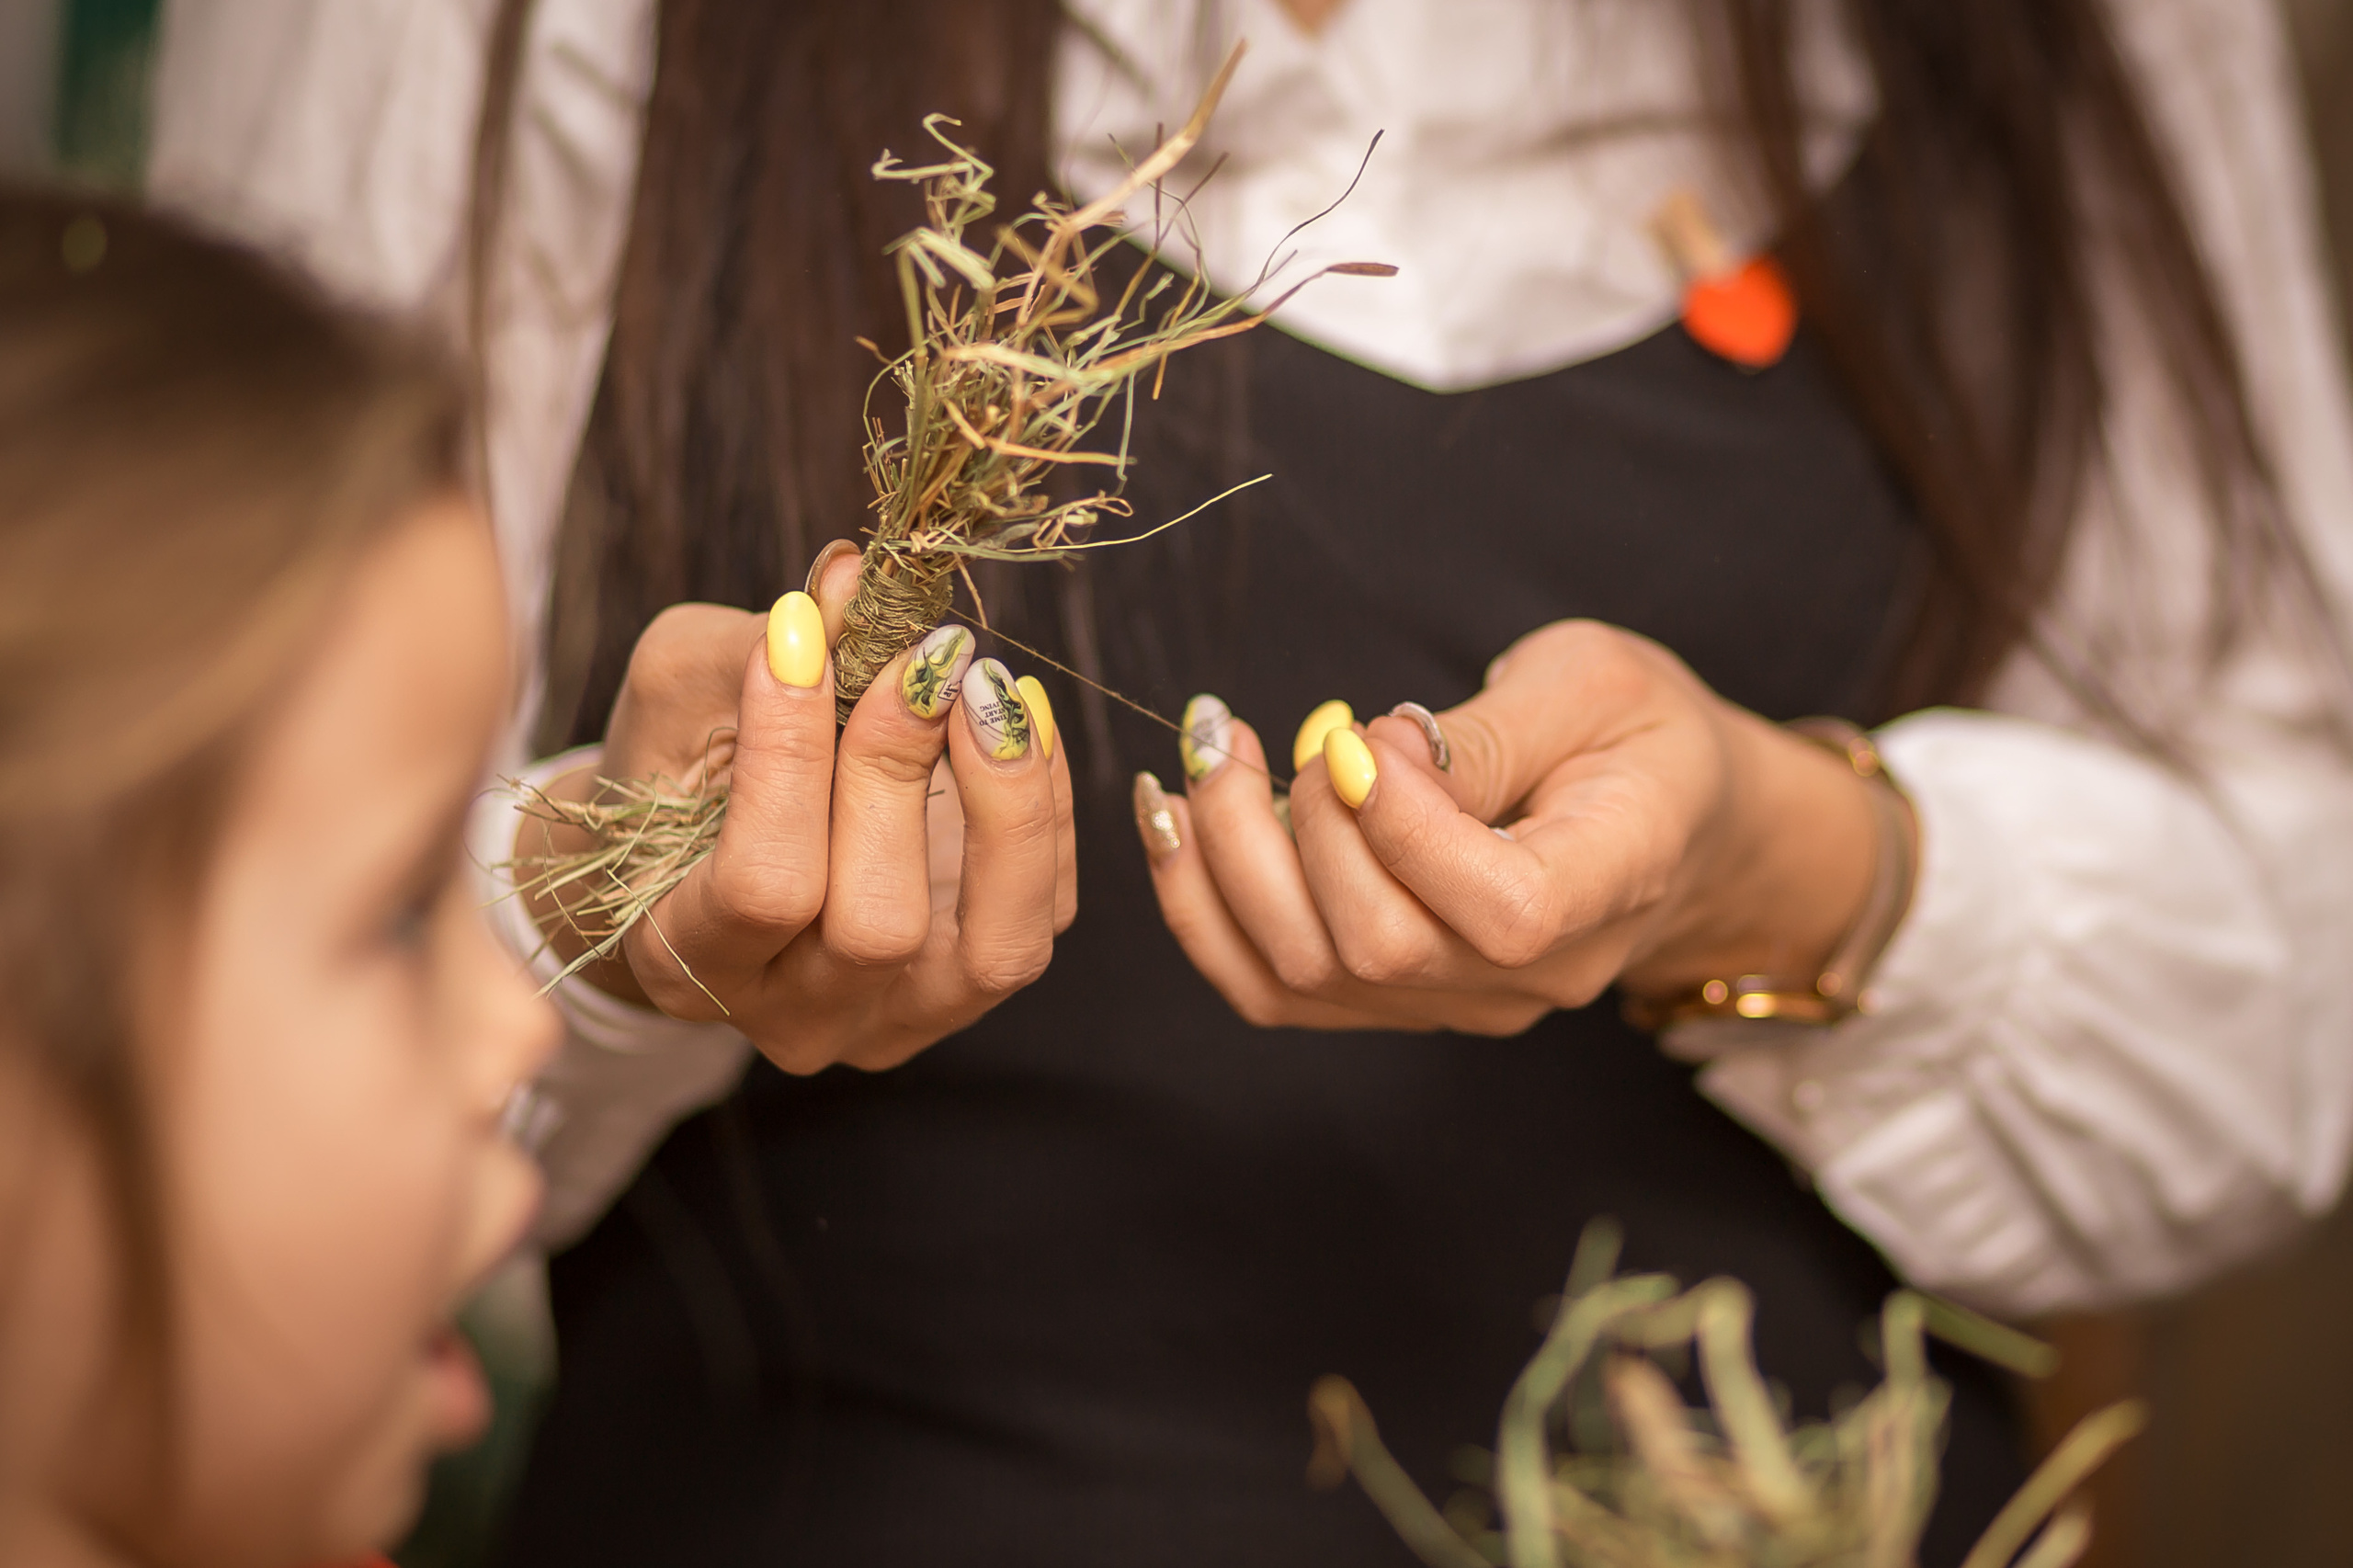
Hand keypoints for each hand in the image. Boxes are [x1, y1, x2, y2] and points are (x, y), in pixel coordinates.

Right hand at [522, 543, 1075, 1071]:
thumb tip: (852, 577)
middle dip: (901, 772)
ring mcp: (899, 1017)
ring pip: (995, 946)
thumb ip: (750, 648)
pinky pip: (1046, 909)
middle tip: (919, 658)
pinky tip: (1016, 714)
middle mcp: (799, 1017)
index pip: (762, 888)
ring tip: (988, 689)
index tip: (803, 638)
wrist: (703, 848)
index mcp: (687, 963)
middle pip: (877, 923)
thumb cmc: (678, 765)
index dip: (789, 759)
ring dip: (1007, 803)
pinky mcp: (977, 984)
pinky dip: (1046, 803)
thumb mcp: (682, 692)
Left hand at [1133, 620, 1889, 1034]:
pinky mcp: (1390, 1001)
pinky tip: (1176, 815)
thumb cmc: (1641, 736)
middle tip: (1285, 729)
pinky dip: (1198, 903)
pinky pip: (1267, 987)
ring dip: (1224, 856)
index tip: (1361, 734)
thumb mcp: (1596, 683)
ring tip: (1211, 752)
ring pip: (1301, 974)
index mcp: (1608, 889)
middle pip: (1376, 947)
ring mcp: (1453, 1001)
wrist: (1673, 819)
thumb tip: (1369, 752)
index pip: (1502, 911)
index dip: (1407, 828)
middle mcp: (1528, 978)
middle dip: (1298, 822)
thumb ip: (1491, 731)